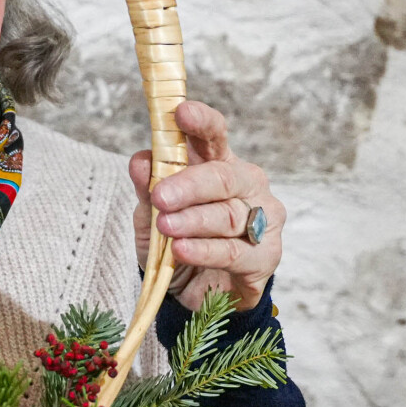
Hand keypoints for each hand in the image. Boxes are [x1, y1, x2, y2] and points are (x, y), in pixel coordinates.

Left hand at [129, 100, 283, 313]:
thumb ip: (148, 189)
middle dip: (189, 185)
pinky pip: (232, 251)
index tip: (180, 112)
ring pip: (227, 215)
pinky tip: (181, 250)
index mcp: (219, 165)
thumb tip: (140, 161)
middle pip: (223, 177)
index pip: (214, 136)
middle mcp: (247, 186)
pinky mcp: (265, 256)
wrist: (197, 294)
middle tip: (161, 196)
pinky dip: (204, 250)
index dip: (200, 122)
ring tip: (166, 227)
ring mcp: (261, 220)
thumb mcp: (151, 217)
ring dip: (193, 221)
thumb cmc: (177, 245)